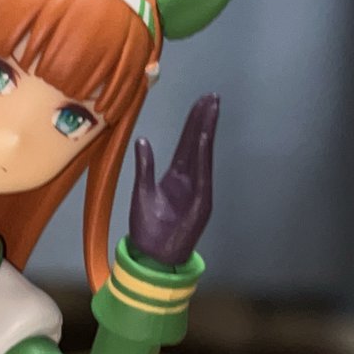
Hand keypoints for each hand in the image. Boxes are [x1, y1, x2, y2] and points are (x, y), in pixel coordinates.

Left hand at [128, 94, 218, 265]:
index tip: (201, 103)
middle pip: (197, 144)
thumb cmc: (147, 229)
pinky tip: (203, 137)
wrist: (152, 256)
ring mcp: (197, 190)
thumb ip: (144, 167)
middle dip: (204, 120)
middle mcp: (189, 180)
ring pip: (203, 154)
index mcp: (175, 178)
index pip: (187, 144)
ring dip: (206, 131)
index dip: (193, 124)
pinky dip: (202, 155)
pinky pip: (202, 174)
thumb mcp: (141, 192)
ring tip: (211, 108)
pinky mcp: (200, 202)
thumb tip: (143, 141)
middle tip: (211, 96)